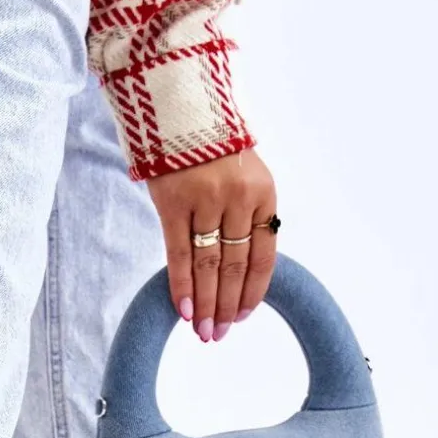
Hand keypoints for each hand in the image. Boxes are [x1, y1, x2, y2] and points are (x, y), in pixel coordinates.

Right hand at [147, 150, 276, 341]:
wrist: (178, 102)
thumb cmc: (210, 143)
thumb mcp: (242, 173)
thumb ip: (243, 214)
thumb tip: (235, 267)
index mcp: (263, 193)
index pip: (263, 255)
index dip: (253, 291)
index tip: (242, 317)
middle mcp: (238, 198)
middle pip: (235, 266)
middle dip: (226, 306)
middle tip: (218, 335)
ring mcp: (206, 200)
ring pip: (209, 265)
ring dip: (205, 303)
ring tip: (202, 331)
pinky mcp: (173, 202)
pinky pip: (179, 253)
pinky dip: (181, 285)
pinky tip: (183, 309)